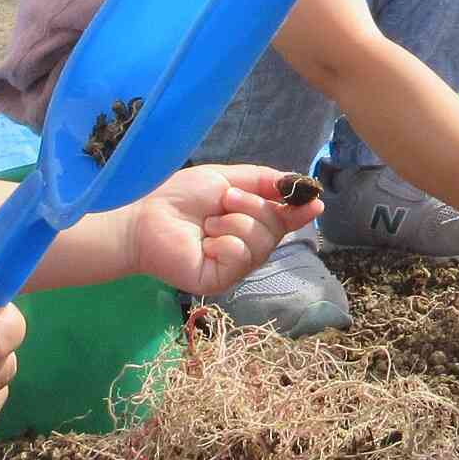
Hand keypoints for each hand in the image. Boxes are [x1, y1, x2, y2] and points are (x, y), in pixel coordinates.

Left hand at [109, 165, 322, 294]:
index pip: (282, 219)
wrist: (143, 217)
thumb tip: (297, 185)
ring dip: (233, 223)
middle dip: (252, 206)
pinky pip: (241, 256)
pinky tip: (204, 243)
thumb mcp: (224, 178)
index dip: (299, 211)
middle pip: (275, 227)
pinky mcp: (221, 281)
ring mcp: (234, 266)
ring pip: (260, 241)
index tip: (315, 201)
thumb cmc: (178, 197)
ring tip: (207, 224)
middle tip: (224, 201)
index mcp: (248, 222)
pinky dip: (223, 242)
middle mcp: (246, 246)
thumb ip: (261, 180)